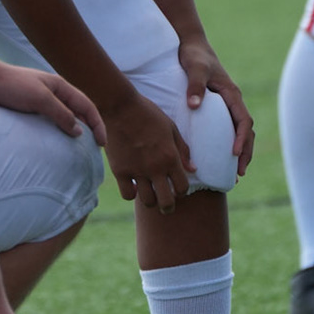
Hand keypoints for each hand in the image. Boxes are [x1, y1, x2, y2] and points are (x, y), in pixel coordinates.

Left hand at [0, 62, 105, 144]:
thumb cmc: (10, 86)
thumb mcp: (40, 99)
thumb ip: (61, 114)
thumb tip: (79, 131)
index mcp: (60, 86)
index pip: (87, 106)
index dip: (97, 124)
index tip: (102, 144)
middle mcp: (53, 92)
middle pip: (78, 111)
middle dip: (89, 128)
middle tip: (94, 149)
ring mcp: (40, 99)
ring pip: (64, 116)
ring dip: (74, 130)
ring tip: (78, 148)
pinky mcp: (28, 107)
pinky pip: (50, 120)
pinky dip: (58, 131)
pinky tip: (56, 142)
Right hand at [102, 93, 194, 213]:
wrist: (121, 107)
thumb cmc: (148, 114)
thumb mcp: (171, 128)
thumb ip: (182, 150)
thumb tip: (193, 169)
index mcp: (170, 157)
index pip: (182, 188)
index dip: (182, 192)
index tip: (177, 189)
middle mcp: (155, 168)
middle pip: (166, 202)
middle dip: (168, 207)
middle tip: (166, 205)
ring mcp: (137, 171)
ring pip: (147, 201)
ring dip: (151, 200)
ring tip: (150, 194)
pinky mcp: (120, 171)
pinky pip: (127, 194)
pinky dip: (131, 193)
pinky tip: (133, 186)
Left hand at [180, 36, 253, 175]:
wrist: (190, 44)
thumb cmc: (193, 55)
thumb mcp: (194, 68)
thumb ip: (194, 85)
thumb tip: (194, 106)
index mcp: (231, 94)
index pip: (243, 120)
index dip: (242, 138)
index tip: (235, 153)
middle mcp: (232, 101)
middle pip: (246, 130)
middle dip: (246, 152)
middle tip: (239, 173)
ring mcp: (226, 105)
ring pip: (240, 132)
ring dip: (241, 151)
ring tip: (235, 173)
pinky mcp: (217, 109)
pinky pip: (227, 129)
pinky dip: (228, 145)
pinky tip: (219, 159)